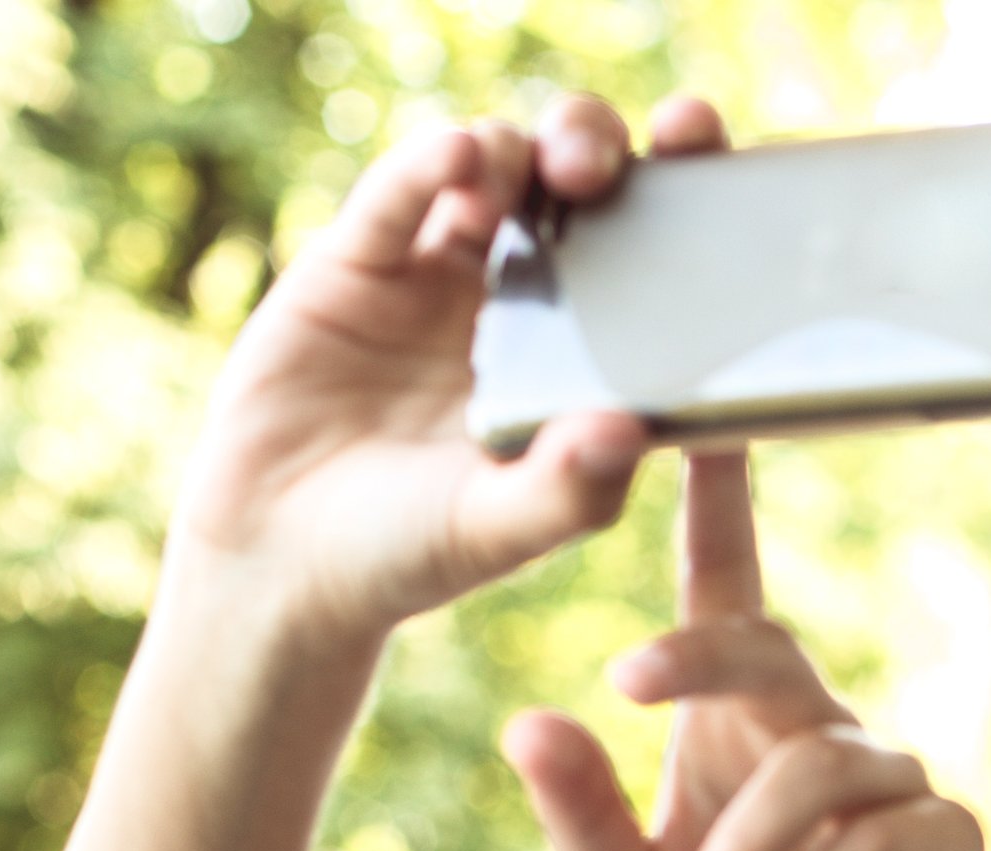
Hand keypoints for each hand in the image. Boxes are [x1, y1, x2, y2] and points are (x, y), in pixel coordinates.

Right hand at [169, 94, 732, 646]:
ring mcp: (441, 273)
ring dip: (525, 153)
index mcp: (584, 356)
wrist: (284, 557)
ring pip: (496, 174)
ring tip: (544, 169)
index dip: (680, 201)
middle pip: (574, 191)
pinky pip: (400, 195)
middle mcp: (523, 301)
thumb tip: (624, 432)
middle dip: (601, 155)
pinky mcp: (360, 260)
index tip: (707, 165)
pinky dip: (432, 164)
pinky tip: (461, 154)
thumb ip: (567, 489)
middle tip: (608, 169)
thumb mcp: (500, 531)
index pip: (647, 259)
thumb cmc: (411, 552)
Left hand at [503, 456, 990, 850]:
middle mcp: (820, 731)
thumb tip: (526, 721)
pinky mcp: (945, 842)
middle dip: (695, 656)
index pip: (729, 594)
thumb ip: (579, 815)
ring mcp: (892, 783)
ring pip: (816, 765)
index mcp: (741, 724)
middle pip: (766, 647)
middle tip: (626, 680)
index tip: (700, 421)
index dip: (718, 508)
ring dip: (745, 848)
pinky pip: (878, 838)